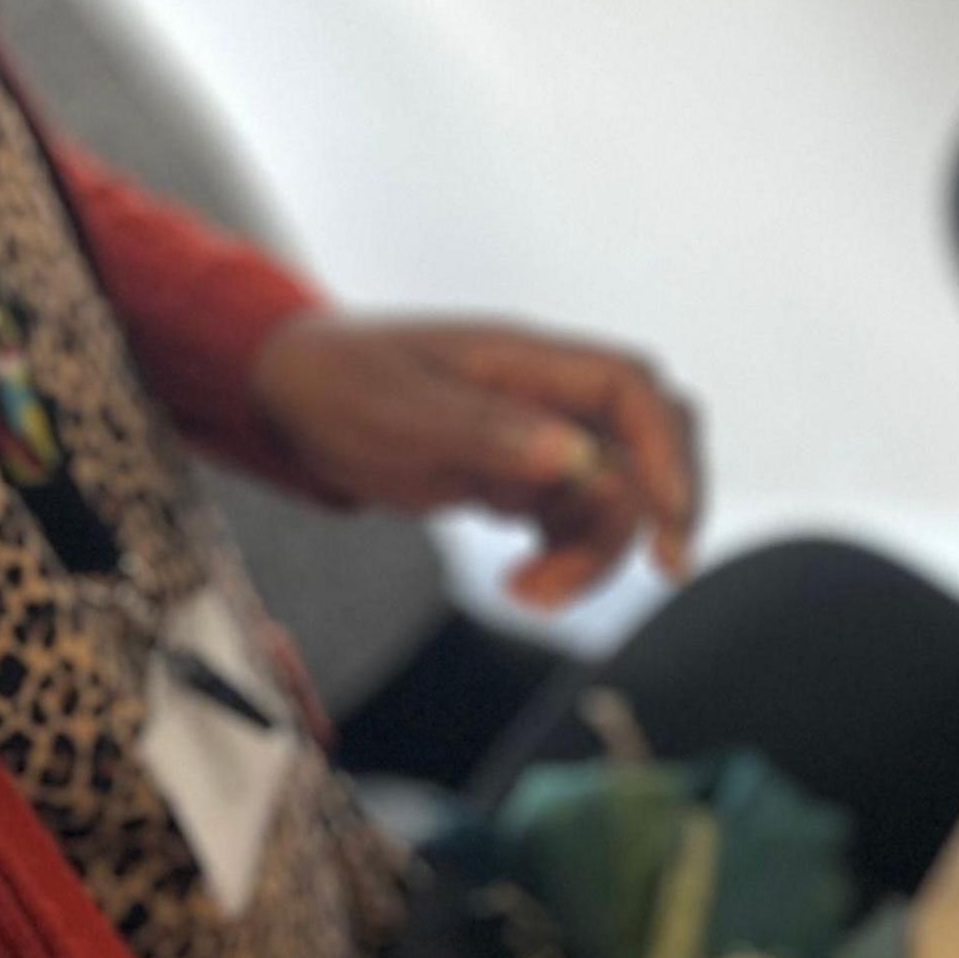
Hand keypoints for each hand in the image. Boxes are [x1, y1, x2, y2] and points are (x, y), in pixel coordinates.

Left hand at [245, 315, 700, 608]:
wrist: (289, 396)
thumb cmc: (338, 383)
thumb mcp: (399, 410)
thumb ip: (484, 431)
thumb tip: (573, 457)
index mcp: (526, 362)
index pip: (630, 388)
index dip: (666, 449)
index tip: (669, 521)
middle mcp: (543, 398)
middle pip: (645, 441)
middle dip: (664, 505)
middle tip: (664, 570)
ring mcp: (533, 439)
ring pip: (610, 497)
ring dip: (594, 555)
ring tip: (529, 594)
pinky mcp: (514, 479)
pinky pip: (569, 522)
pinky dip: (563, 562)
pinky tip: (521, 586)